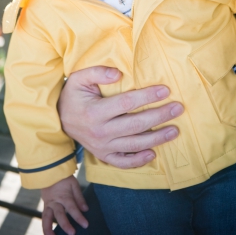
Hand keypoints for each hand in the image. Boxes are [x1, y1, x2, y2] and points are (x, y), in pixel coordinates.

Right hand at [41, 176, 87, 234]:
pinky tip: (48, 233)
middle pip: (60, 215)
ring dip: (49, 229)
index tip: (85, 225)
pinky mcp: (45, 206)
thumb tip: (85, 209)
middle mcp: (55, 202)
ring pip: (47, 218)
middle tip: (72, 233)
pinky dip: (45, 226)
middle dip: (66, 225)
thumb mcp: (74, 185)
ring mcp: (48, 204)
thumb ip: (79, 198)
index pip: (72, 208)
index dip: (79, 217)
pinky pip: (44, 217)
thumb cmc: (64, 179)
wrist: (50, 172)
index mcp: (64, 196)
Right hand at [57, 66, 183, 168]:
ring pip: (133, 145)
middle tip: (178, 108)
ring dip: (156, 139)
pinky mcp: (103, 155)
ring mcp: (101, 146)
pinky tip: (153, 153)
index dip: (147, 96)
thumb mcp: (78, 79)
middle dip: (159, 116)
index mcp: (94, 112)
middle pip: (135, 125)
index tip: (166, 90)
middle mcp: (99, 132)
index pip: (127, 103)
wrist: (58, 120)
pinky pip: (122, 162)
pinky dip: (138, 161)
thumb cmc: (73, 95)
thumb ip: (97, 72)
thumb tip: (118, 74)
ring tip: (175, 131)